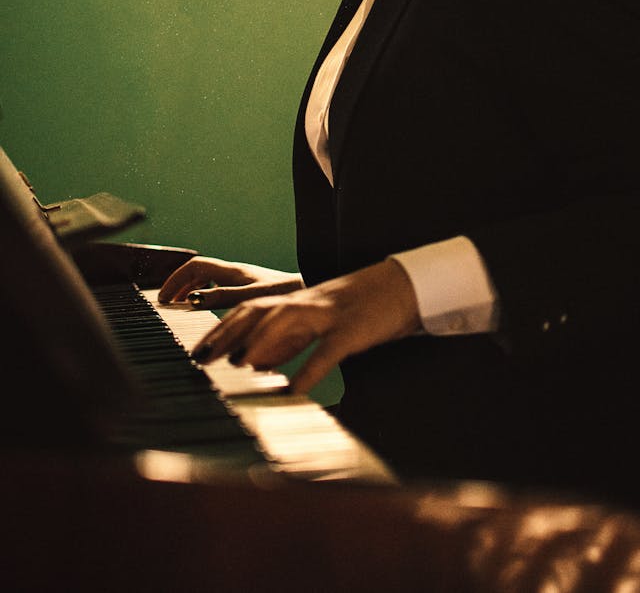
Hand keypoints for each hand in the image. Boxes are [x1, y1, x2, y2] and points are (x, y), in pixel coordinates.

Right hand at [158, 255, 303, 308]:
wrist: (310, 293)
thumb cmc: (285, 295)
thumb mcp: (250, 298)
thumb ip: (221, 298)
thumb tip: (191, 300)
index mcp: (232, 272)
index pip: (195, 267)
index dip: (176, 279)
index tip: (163, 298)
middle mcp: (236, 273)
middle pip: (199, 272)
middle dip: (180, 284)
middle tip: (167, 303)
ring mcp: (244, 280)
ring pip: (210, 280)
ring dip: (192, 290)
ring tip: (181, 307)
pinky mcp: (252, 290)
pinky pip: (221, 288)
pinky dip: (208, 296)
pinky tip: (210, 314)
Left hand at [190, 259, 419, 394]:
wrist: (405, 286)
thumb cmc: (362, 308)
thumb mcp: (320, 323)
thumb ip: (289, 341)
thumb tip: (256, 365)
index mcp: (299, 300)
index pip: (251, 309)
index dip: (221, 328)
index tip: (197, 352)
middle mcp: (308, 303)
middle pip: (259, 310)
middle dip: (226, 333)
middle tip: (201, 359)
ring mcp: (331, 314)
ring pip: (288, 320)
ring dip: (259, 343)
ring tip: (236, 366)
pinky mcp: (354, 330)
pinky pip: (328, 351)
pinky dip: (309, 370)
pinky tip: (294, 391)